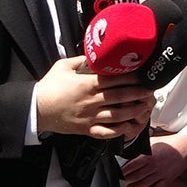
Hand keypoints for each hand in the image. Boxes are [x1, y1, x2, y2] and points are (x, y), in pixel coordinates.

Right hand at [34, 56, 154, 139]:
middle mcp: (91, 101)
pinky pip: (105, 133)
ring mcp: (89, 117)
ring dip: (133, 111)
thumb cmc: (49, 86)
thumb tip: (96, 54)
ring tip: (145, 107)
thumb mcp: (63, 66)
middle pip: (120, 97)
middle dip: (138, 94)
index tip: (142, 75)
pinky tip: (129, 126)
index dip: (130, 77)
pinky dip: (119, 131)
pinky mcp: (86, 130)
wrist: (35, 109)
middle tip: (151, 90)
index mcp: (86, 85)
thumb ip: (81, 60)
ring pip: (117, 116)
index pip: (113, 80)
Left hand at [120, 132, 186, 186]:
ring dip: (136, 186)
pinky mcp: (168, 178)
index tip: (121, 172)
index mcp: (149, 156)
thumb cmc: (169, 143)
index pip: (132, 166)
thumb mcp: (152, 141)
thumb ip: (141, 147)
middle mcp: (154, 166)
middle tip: (125, 180)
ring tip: (130, 186)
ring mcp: (162, 173)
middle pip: (136, 176)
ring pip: (145, 184)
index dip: (124, 171)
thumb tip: (129, 151)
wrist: (185, 146)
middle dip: (128, 179)